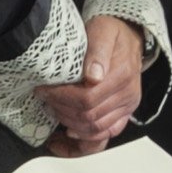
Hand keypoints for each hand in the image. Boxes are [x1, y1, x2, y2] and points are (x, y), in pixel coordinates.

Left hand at [37, 14, 145, 152]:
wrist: (128, 35)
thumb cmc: (112, 32)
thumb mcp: (103, 31)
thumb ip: (97, 51)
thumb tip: (93, 75)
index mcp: (122, 77)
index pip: (87, 99)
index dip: (61, 98)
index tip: (43, 90)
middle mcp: (127, 96)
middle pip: (89, 117)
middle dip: (62, 111)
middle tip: (46, 99)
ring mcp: (126, 108)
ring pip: (95, 130)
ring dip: (70, 125)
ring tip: (54, 112)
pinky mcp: (123, 115)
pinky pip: (105, 136)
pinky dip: (85, 141)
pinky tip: (68, 137)